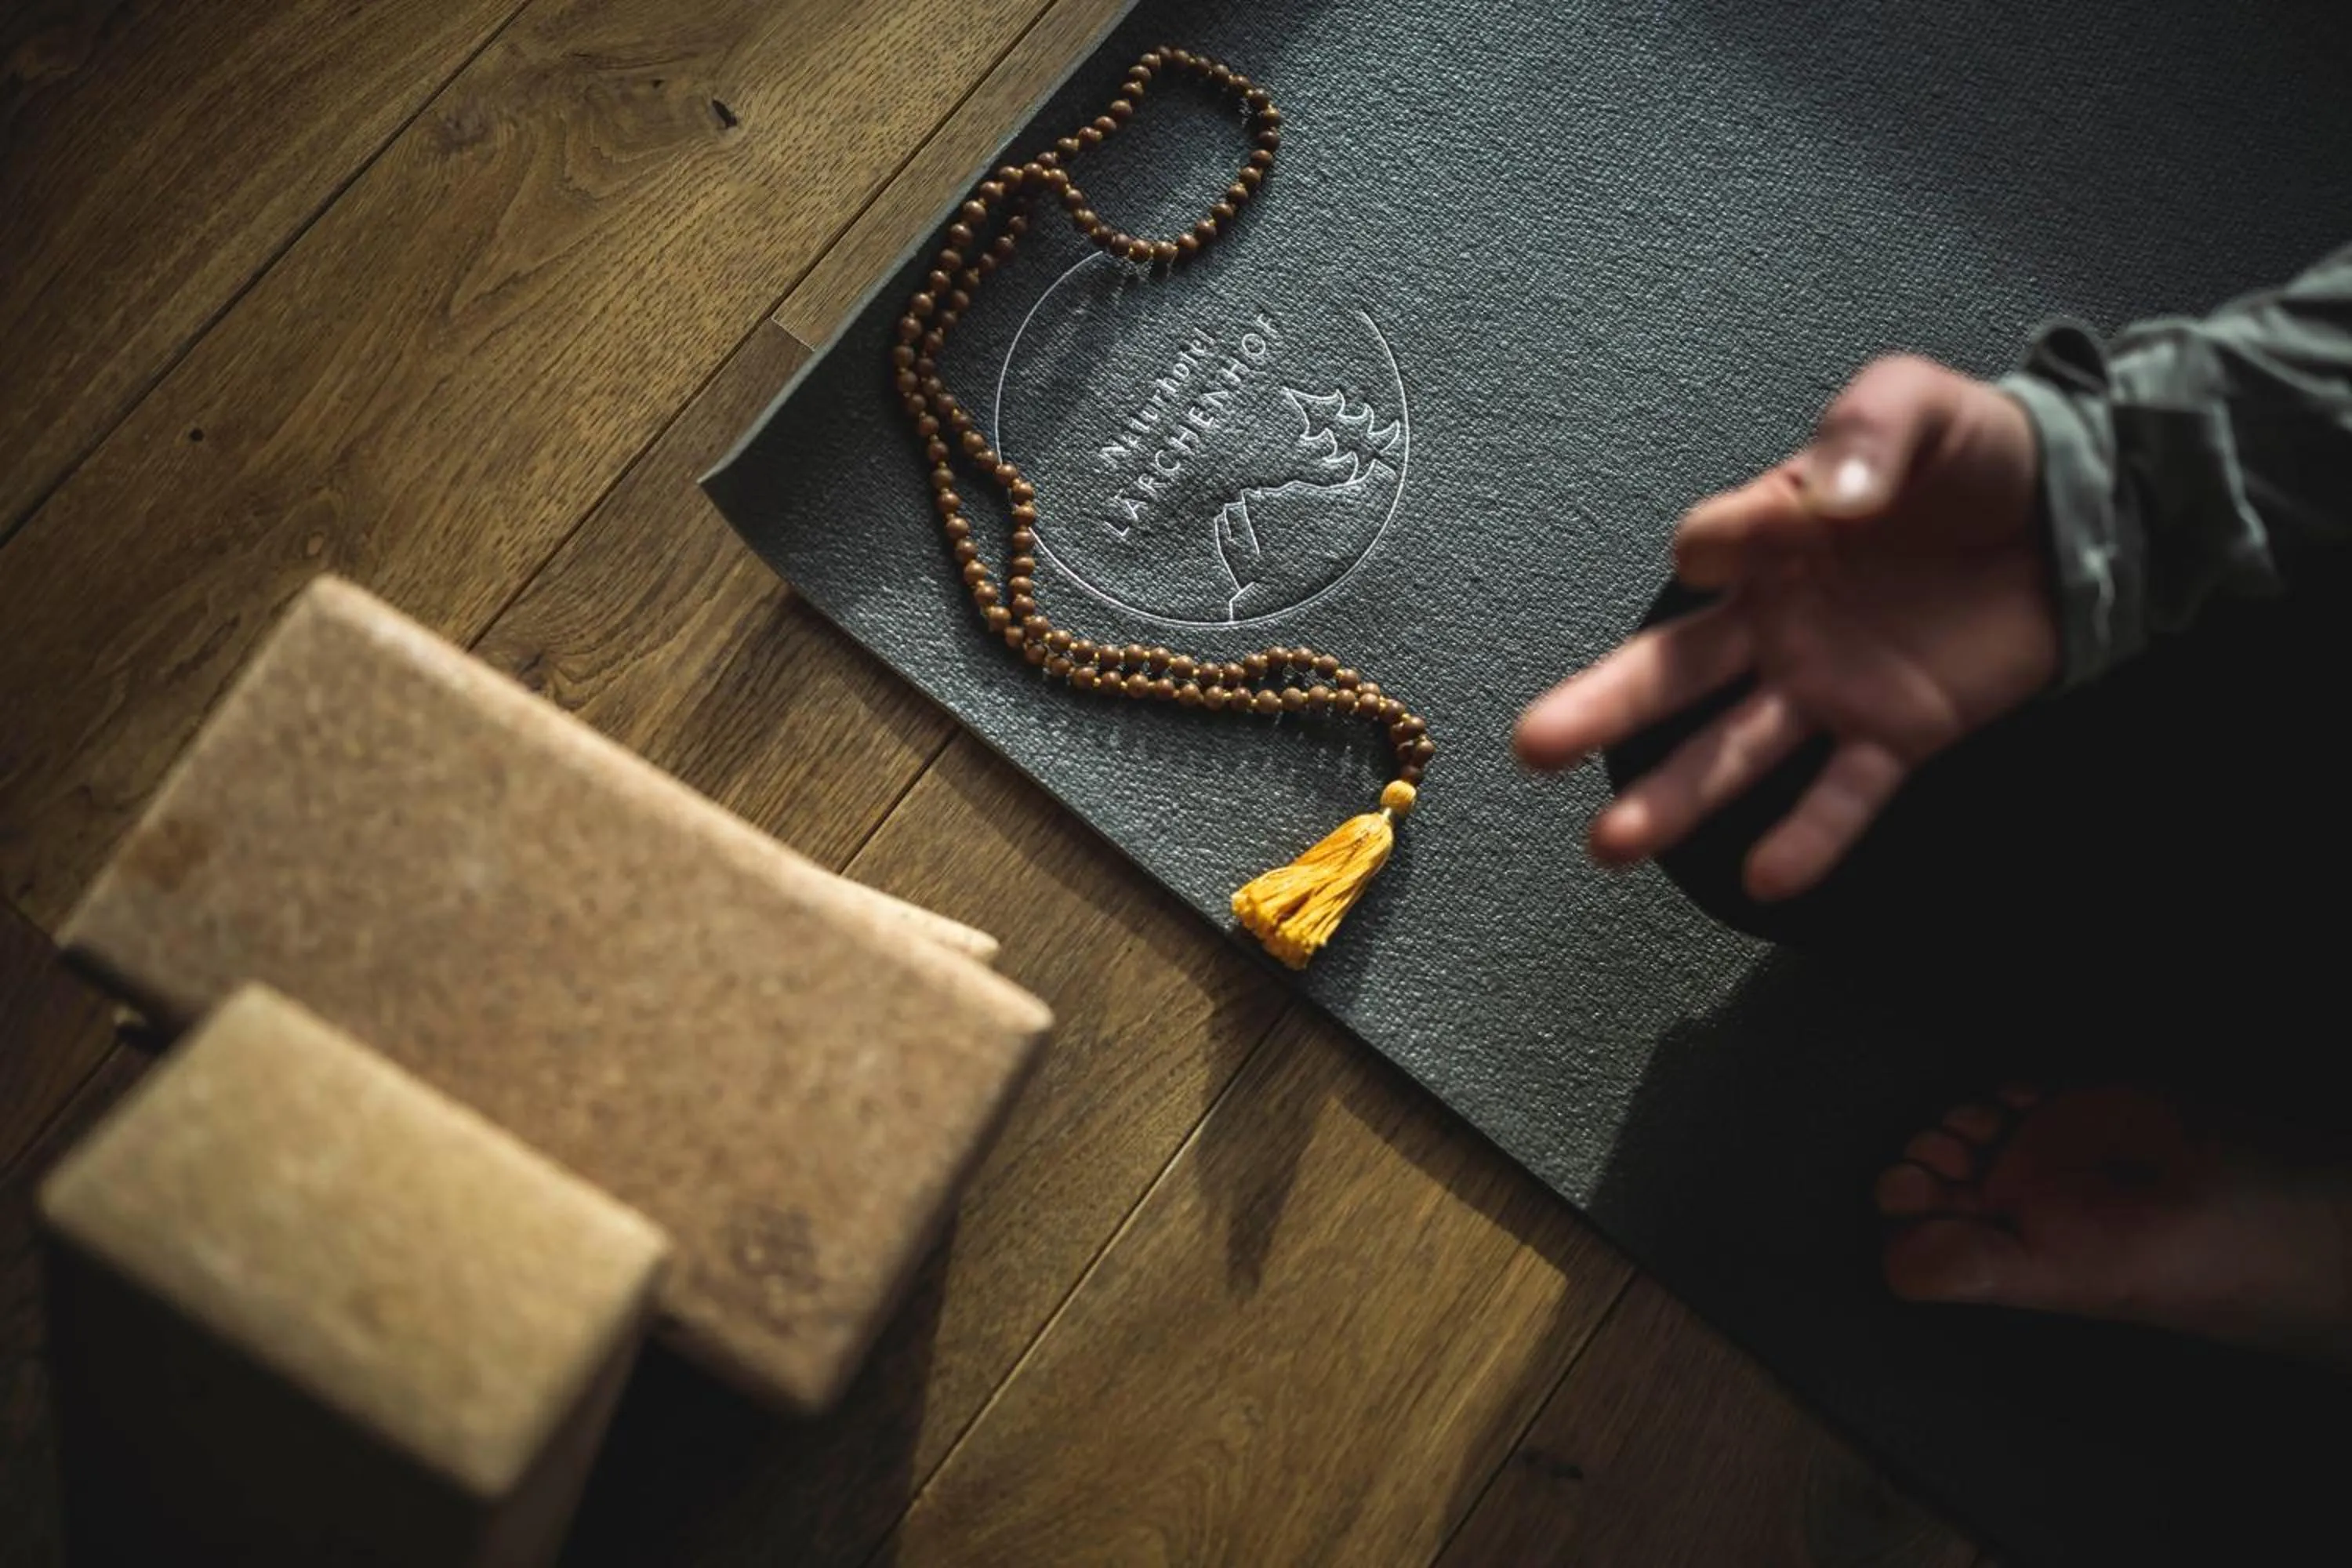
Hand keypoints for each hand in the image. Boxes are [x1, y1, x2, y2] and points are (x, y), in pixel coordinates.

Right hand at [1515, 355, 2057, 900]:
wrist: (2071, 517)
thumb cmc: (1973, 458)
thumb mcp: (1920, 405)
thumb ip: (1868, 433)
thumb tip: (1829, 496)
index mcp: (1774, 536)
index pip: (1720, 546)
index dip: (1715, 547)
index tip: (1706, 555)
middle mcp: (1778, 623)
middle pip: (1676, 673)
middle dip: (1604, 710)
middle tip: (1535, 746)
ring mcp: (1831, 686)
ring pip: (1736, 749)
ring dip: (1675, 796)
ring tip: (1610, 841)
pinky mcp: (1899, 735)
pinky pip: (1846, 794)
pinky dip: (1810, 838)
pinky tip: (1768, 877)